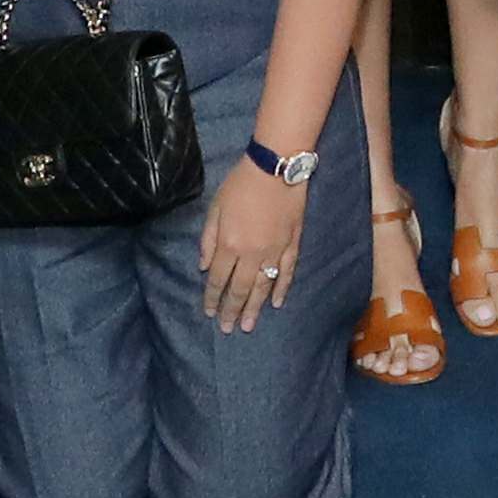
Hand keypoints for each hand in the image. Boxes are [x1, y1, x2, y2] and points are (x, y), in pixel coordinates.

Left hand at [197, 153, 307, 327]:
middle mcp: (251, 254)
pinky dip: (282, 289)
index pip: (218, 279)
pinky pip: (286, 272)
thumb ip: (208, 240)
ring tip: (249, 326)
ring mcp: (274, 251)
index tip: (209, 313)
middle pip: (239, 288)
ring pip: (263, 286)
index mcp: (229, 244)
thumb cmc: (240, 184)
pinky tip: (276, 303)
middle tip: (227, 329)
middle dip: (232, 310)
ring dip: (254, 308)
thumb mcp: (215, 208)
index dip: (212, 298)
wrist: (276, 167)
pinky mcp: (292, 245)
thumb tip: (205, 267)